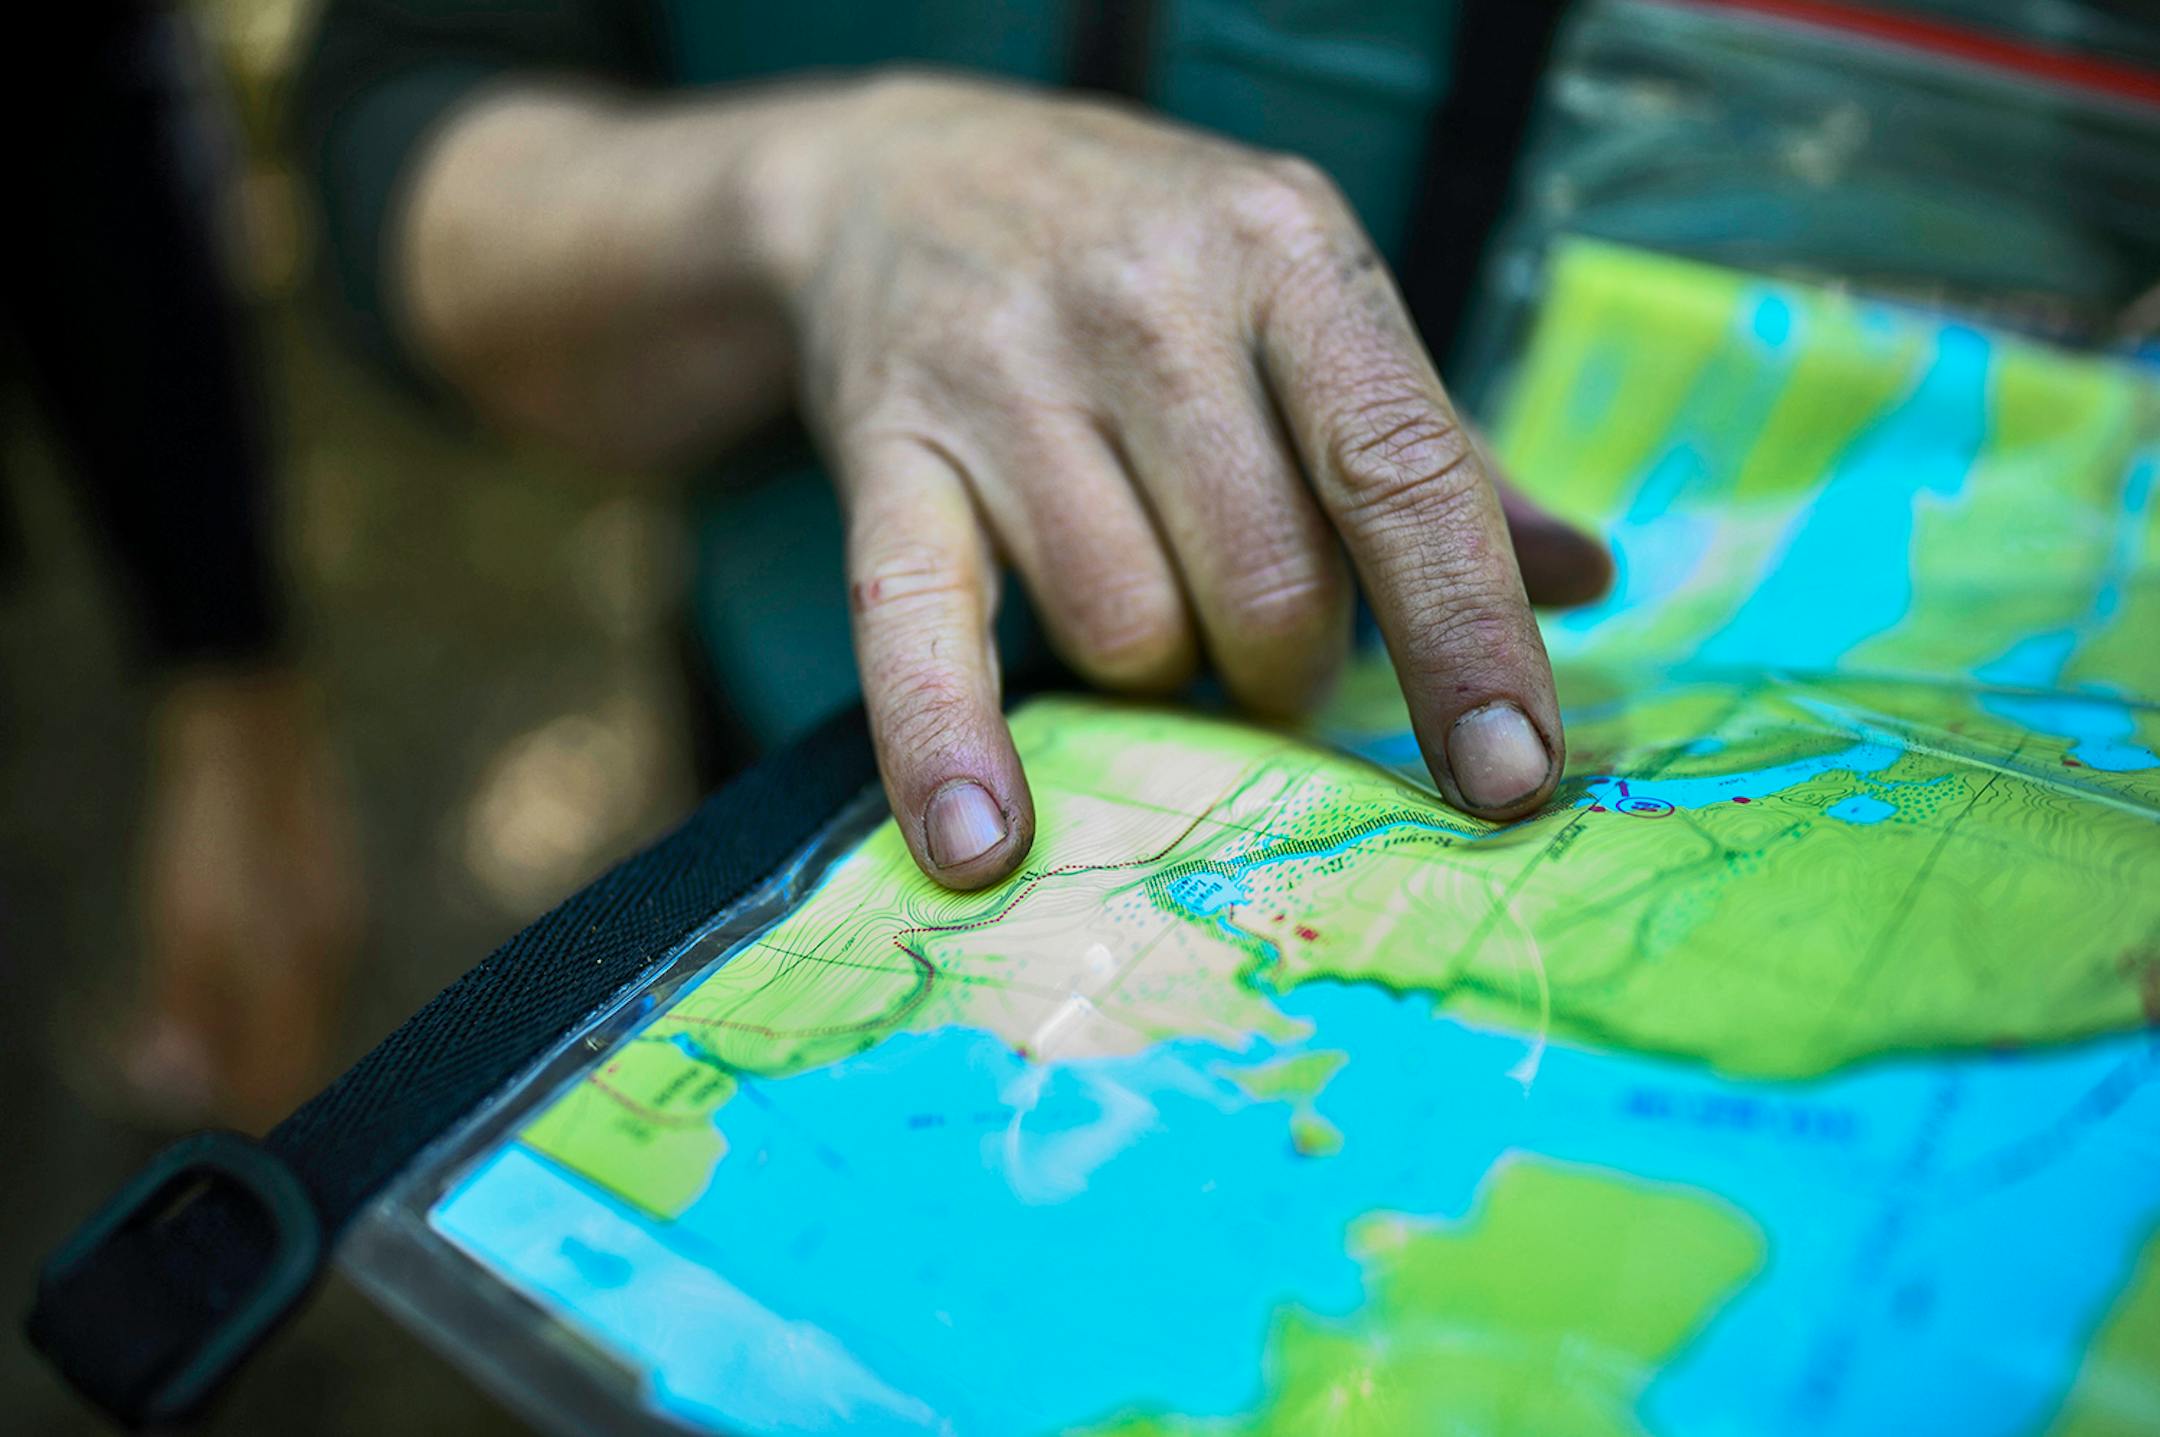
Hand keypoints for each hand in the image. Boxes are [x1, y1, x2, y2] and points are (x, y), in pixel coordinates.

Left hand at [124, 670, 362, 1130]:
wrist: (251, 723)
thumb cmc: (212, 818)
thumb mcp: (182, 913)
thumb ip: (185, 1002)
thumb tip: (175, 1089)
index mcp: (302, 961)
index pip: (287, 1074)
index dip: (262, 1126)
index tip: (244, 1175)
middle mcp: (333, 951)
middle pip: (304, 1052)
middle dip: (266, 1097)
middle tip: (234, 1145)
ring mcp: (338, 925)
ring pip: (307, 1018)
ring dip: (270, 1055)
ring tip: (233, 1093)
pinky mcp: (330, 904)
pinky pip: (310, 983)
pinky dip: (281, 1013)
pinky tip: (254, 1016)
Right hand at [769, 77, 1609, 885]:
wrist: (908, 172)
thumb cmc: (1150, 254)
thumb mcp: (1307, 295)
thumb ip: (1433, 449)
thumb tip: (1581, 583)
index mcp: (1288, 256)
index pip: (1400, 471)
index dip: (1465, 637)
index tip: (1511, 775)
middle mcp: (1149, 302)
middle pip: (1265, 585)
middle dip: (1288, 670)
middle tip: (1264, 647)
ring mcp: (1006, 371)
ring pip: (1126, 629)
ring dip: (1160, 675)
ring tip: (1149, 610)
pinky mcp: (889, 446)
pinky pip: (923, 627)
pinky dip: (954, 744)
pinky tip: (981, 843)